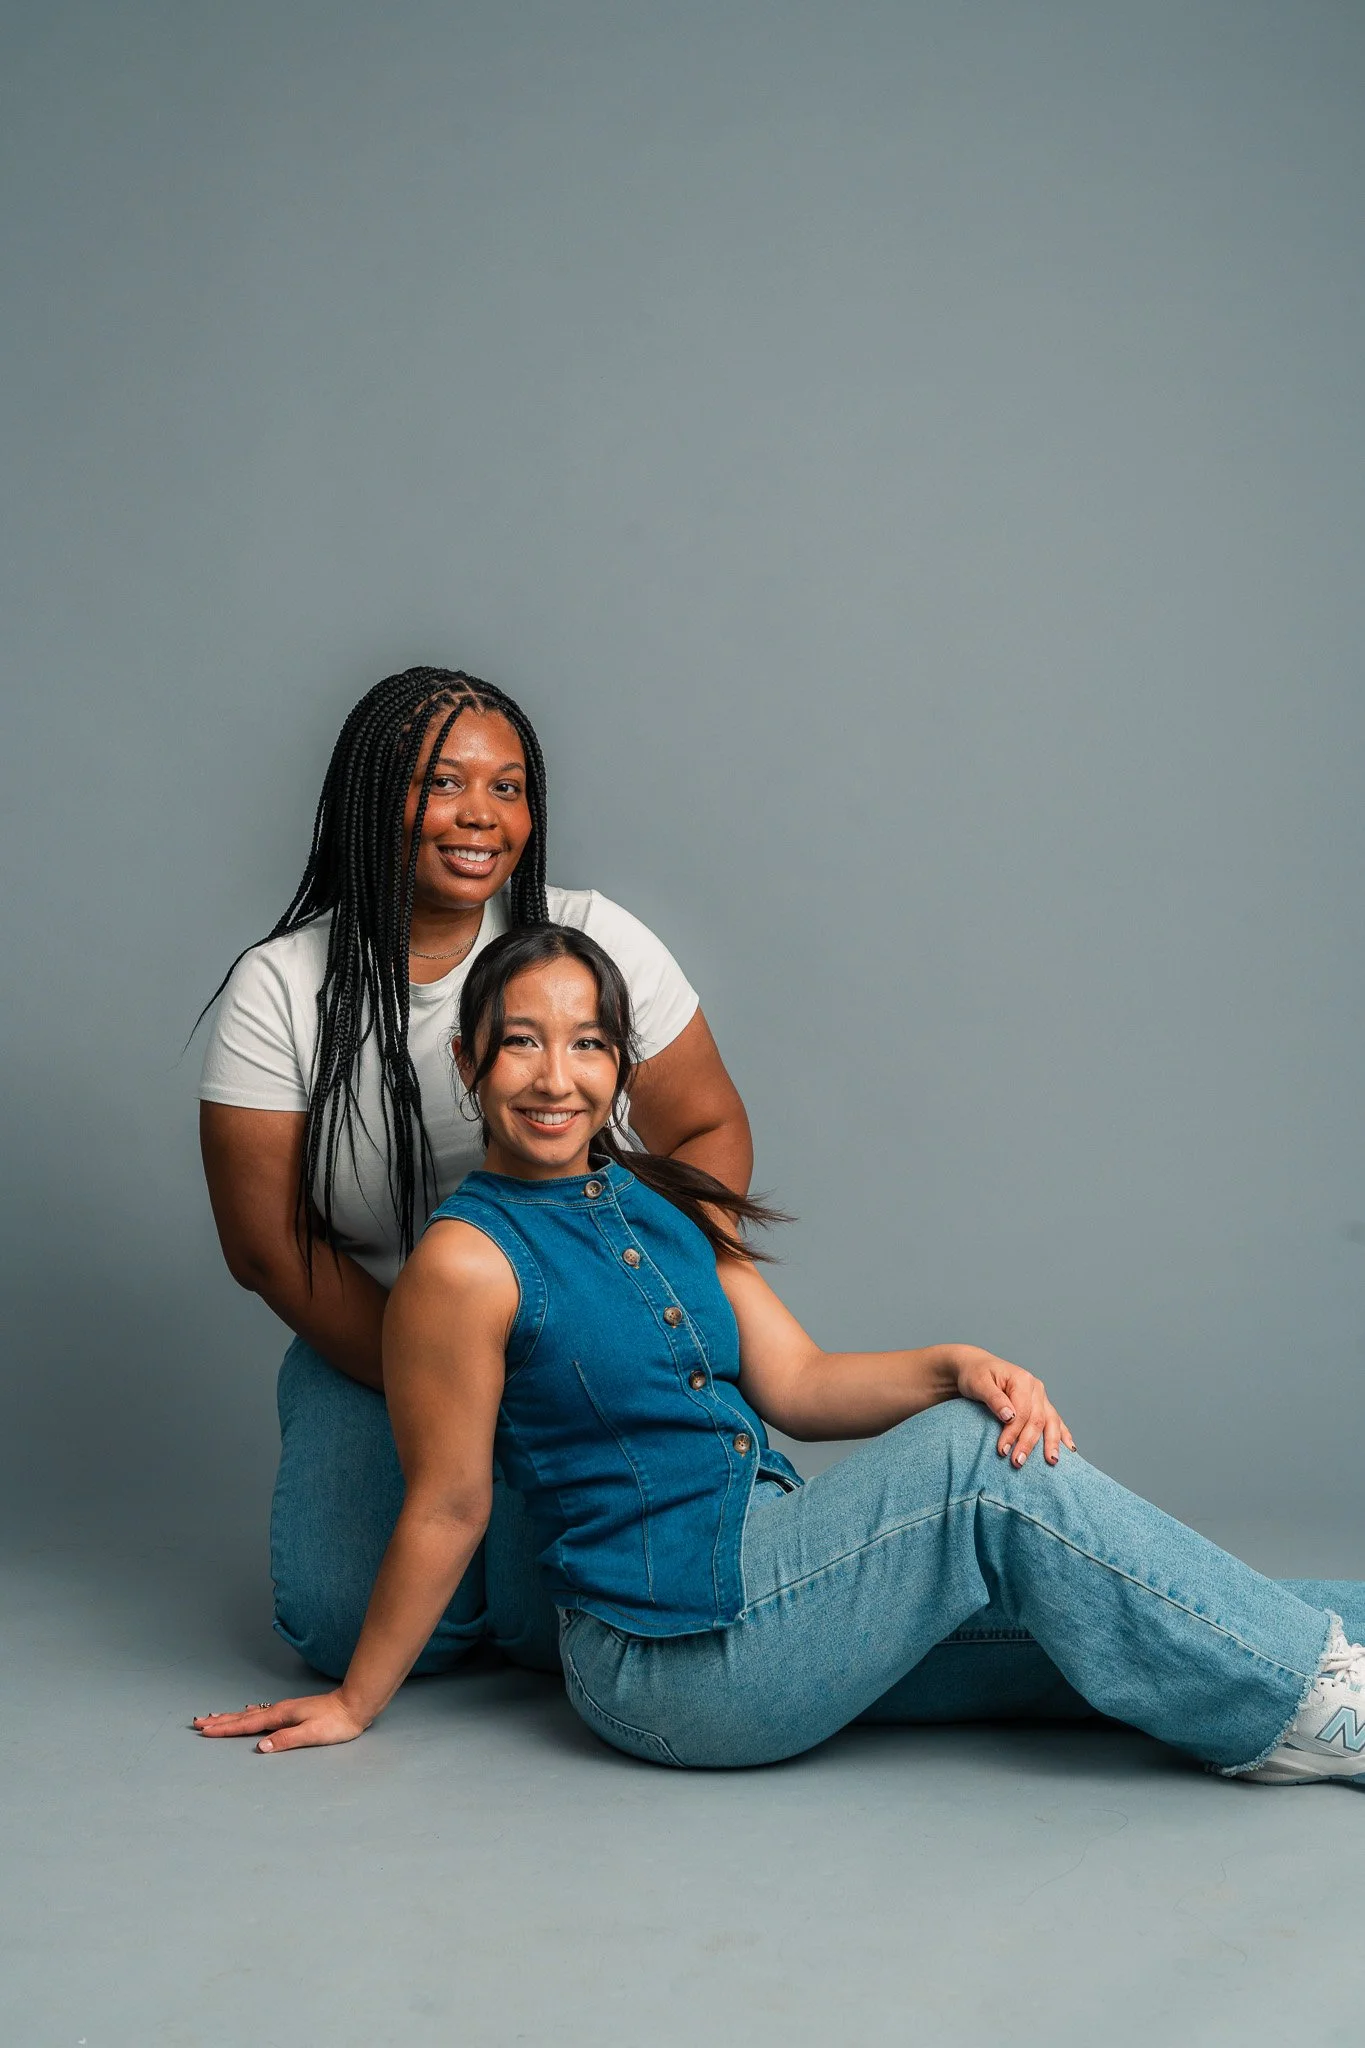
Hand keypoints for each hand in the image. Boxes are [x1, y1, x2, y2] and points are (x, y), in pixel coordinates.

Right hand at [193, 1689, 369, 1753]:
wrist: (355, 1705)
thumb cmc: (336, 1722)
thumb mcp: (312, 1734)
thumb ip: (286, 1740)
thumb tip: (261, 1747)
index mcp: (281, 1716)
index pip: (247, 1724)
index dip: (225, 1729)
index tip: (205, 1730)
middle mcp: (280, 1710)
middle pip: (243, 1717)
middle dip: (220, 1721)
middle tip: (198, 1722)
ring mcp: (285, 1710)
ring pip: (250, 1714)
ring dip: (230, 1717)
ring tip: (214, 1717)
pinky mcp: (292, 1712)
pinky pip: (261, 1713)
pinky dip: (248, 1714)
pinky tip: (247, 1712)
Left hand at [951, 1347, 1075, 1467]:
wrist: (976, 1367)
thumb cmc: (975, 1375)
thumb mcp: (979, 1384)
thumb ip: (994, 1399)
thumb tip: (1009, 1416)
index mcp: (1022, 1380)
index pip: (1022, 1412)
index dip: (1013, 1433)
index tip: (1002, 1450)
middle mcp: (1036, 1387)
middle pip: (1038, 1419)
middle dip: (1029, 1443)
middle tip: (1018, 1462)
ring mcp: (1041, 1396)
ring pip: (1052, 1421)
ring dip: (1051, 1443)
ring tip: (1051, 1461)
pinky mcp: (1040, 1405)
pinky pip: (1055, 1421)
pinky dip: (1063, 1435)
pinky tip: (1069, 1449)